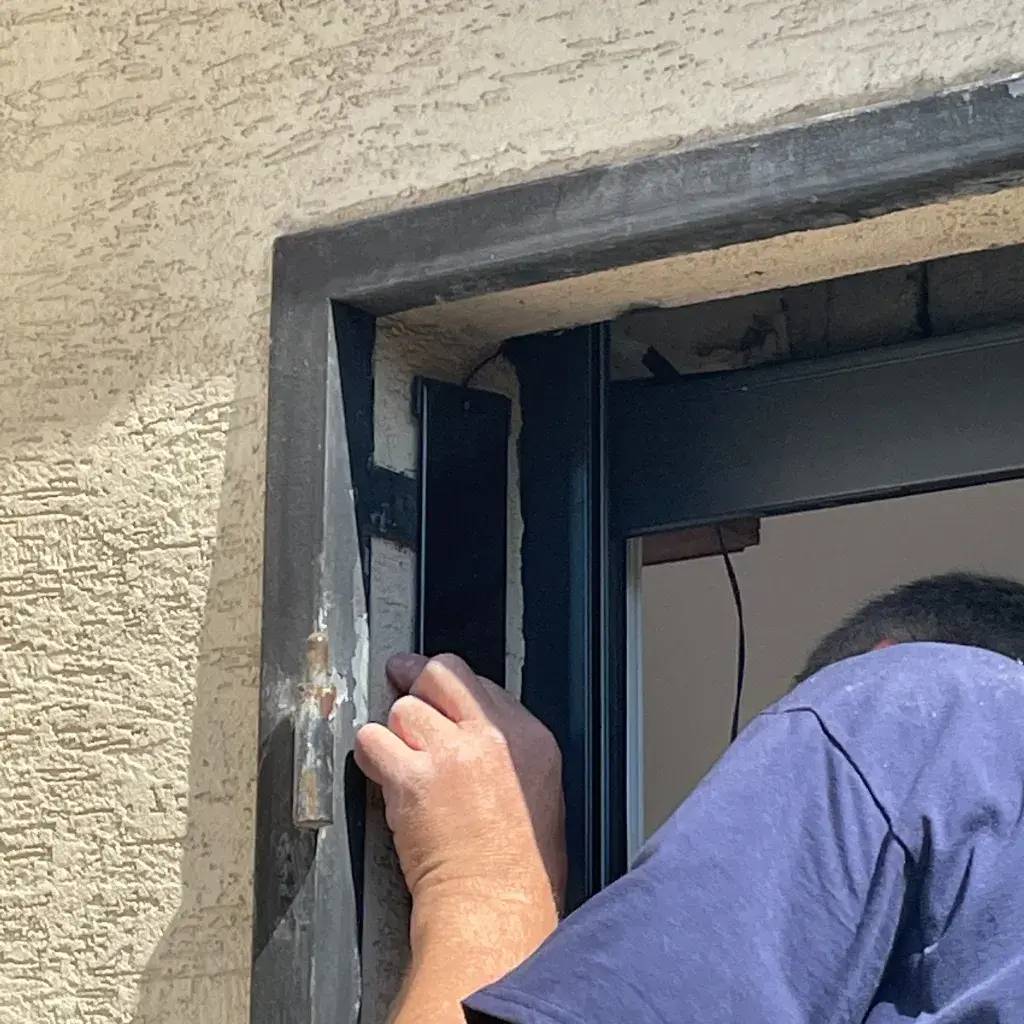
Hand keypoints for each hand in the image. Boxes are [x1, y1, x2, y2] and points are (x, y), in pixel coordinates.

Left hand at [355, 653, 566, 931]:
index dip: (453, 692)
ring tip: (397, 755)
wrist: (496, 907)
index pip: (483, 685)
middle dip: (417, 675)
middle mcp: (492, 737)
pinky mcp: (413, 778)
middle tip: (401, 675)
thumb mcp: (540, 796)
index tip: (440, 696)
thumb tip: (475, 737)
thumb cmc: (520, 871)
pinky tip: (377, 768)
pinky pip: (373, 739)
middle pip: (443, 674)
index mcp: (531, 739)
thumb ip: (509, 754)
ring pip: (403, 708)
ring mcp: (450, 754)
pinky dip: (369, 752)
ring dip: (394, 729)